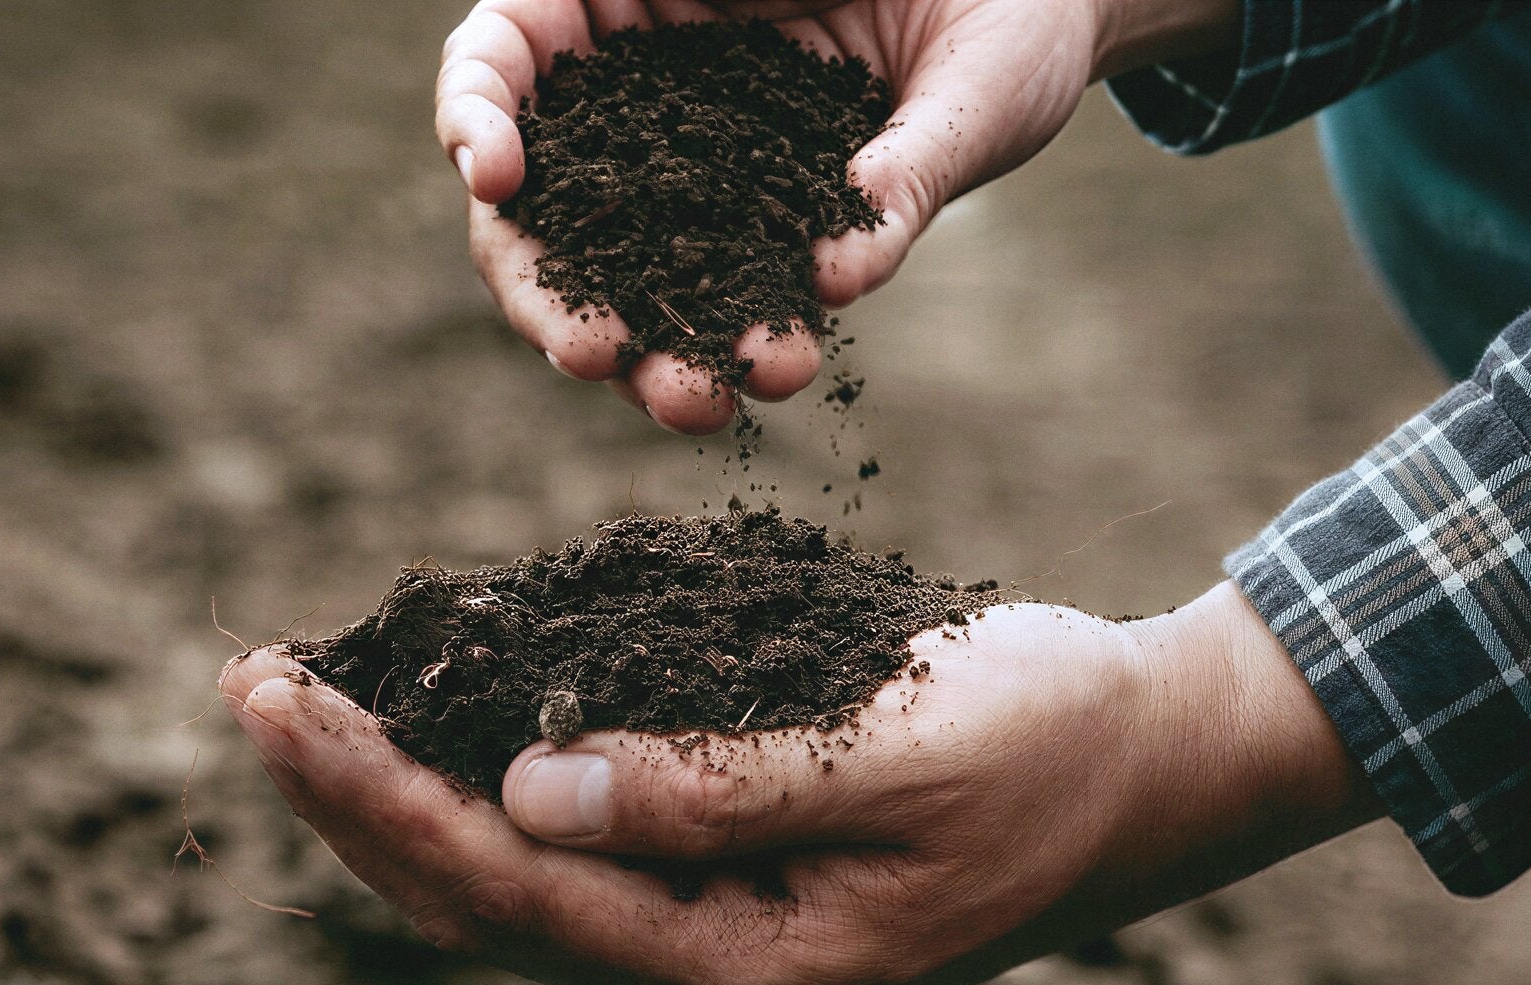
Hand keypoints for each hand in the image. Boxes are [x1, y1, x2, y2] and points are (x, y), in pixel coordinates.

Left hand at [219, 582, 1372, 984]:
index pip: (513, 893)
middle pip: (489, 914)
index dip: (380, 798)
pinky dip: (488, 800)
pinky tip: (436, 741)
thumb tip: (522, 795)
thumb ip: (714, 787)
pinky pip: (582, 868)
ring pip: (522, 898)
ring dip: (406, 808)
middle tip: (246, 690)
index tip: (277, 698)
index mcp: (757, 972)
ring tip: (303, 712)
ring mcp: (734, 956)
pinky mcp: (746, 904)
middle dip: (357, 806)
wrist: (1162, 771)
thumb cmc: (1051, 741)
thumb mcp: (894, 750)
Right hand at [435, 1, 1238, 434]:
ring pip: (627, 275)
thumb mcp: (950, 51)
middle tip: (592, 355)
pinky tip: (774, 370)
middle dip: (550, 291)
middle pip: (538, 201)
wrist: (1056, 14)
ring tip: (697, 400)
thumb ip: (902, 150)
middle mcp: (651, 87)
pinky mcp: (765, 238)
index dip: (474, 111)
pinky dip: (738, 344)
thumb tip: (840, 280)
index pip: (504, 48)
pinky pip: (727, 302)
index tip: (502, 177)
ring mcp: (702, 173)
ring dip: (649, 350)